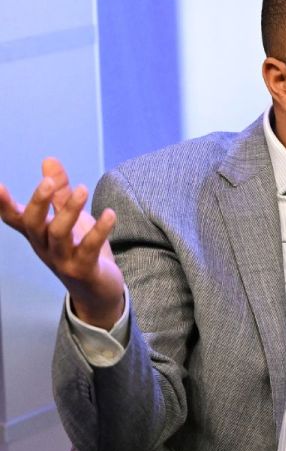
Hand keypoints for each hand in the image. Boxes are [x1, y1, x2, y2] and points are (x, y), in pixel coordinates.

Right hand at [0, 158, 124, 327]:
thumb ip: (60, 192)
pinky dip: (99, 230)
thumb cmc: (80, 250)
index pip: (14, 218)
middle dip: (39, 202)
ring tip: (83, 189)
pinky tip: (109, 214)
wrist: (98, 291)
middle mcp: (45, 247)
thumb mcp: (69, 218)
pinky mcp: (84, 269)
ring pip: (59, 234)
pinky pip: (89, 248)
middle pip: (33, 223)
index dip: (4, 204)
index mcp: (38, 234)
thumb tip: (49, 159)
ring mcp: (63, 260)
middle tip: (49, 182)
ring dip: (70, 210)